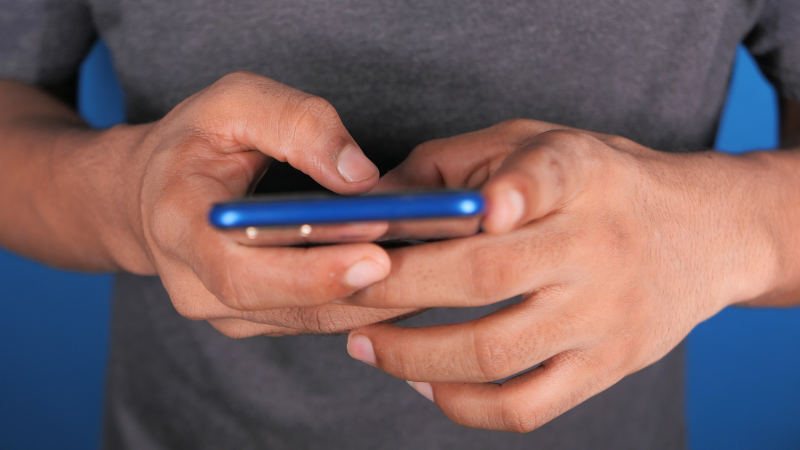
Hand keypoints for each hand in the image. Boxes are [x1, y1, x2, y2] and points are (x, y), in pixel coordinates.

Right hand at [103, 72, 418, 335]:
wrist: (152, 191)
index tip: (376, 256)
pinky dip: (364, 302)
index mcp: (181, 228)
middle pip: (290, 308)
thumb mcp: (233, 103)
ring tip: (436, 274)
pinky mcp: (255, 319)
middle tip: (433, 269)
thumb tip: (359, 174)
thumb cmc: (194, 142)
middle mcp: (197, 286)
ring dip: (376, 303)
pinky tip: (409, 277)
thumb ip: (295, 124)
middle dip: (366, 292)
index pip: (244, 273)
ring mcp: (225, 312)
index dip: (312, 273)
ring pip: (312, 321)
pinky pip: (316, 319)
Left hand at [345, 119, 779, 430]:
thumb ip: (458, 164)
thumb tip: (373, 204)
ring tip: (363, 344)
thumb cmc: (599, 184)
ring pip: (494, 353)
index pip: (550, 177)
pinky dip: (462, 403)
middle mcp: (596, 248)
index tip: (478, 206)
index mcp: (581, 176)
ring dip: (411, 355)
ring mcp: (603, 316)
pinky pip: (525, 407)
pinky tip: (423, 381)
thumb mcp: (541, 143)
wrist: (702, 233)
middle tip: (341, 290)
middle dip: (394, 287)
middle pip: (484, 276)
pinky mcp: (607, 367)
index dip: (515, 190)